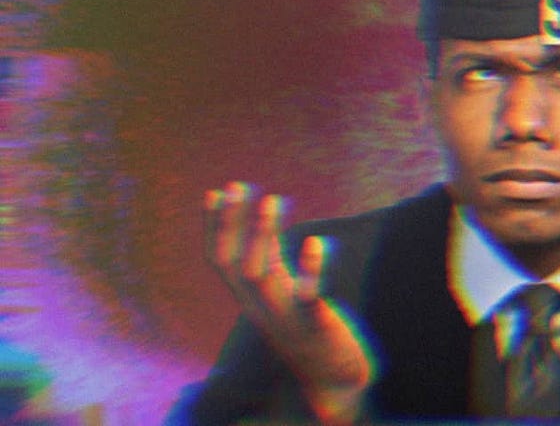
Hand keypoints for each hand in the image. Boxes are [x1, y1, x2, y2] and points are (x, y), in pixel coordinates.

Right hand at [206, 181, 374, 423]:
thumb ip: (273, 263)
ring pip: (262, 276)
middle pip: (234, 265)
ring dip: (265, 236)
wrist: (336, 382)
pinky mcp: (317, 328)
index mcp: (252, 302)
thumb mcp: (283, 295)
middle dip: (232, 224)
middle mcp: (262, 310)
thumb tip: (263, 224)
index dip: (214, 228)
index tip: (215, 192)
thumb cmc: (310, 330)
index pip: (221, 263)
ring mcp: (288, 320)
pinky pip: (308, 298)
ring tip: (274, 199)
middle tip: (239, 186)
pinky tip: (317, 241)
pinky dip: (310, 270)